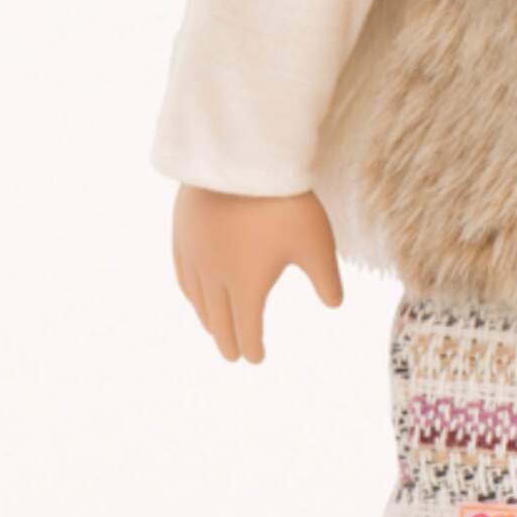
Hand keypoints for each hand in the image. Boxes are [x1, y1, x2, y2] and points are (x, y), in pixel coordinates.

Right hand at [170, 185, 343, 361]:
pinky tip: (193, 293)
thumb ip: (325, 278)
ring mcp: (194, 255)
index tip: (256, 358)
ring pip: (197, 299)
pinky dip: (189, 292)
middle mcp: (215, 277)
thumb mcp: (316, 243)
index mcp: (247, 286)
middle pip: (219, 320)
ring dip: (207, 319)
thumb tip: (335, 305)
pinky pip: (182, 274)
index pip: (247, 329)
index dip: (252, 347)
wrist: (242, 158)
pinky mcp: (183, 233)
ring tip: (214, 329)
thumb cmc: (285, 203)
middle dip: (227, 340)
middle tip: (232, 355)